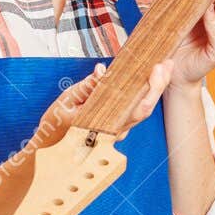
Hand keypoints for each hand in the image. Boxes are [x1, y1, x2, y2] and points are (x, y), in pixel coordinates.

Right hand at [35, 59, 173, 146]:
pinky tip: (146, 81)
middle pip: (145, 109)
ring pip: (141, 112)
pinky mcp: (115, 129)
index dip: (152, 88)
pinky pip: (133, 113)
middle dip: (159, 85)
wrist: (49, 151)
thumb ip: (86, 87)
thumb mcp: (65, 102)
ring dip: (153, 90)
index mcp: (104, 124)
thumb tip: (102, 70)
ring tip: (161, 68)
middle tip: (166, 63)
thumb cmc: (55, 125)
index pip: (137, 108)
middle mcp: (114, 132)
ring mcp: (116, 133)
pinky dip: (143, 96)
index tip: (157, 68)